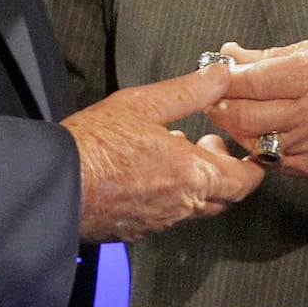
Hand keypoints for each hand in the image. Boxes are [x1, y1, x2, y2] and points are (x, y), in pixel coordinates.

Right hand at [63, 62, 264, 242]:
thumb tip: (220, 75)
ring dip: (197, 182)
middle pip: (225, 197)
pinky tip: (150, 170)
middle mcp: (182, 206)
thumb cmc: (96, 145)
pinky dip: (172, 195)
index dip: (252, 166)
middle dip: (225, 171)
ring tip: (175, 150)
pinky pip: (169, 216)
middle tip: (208, 143)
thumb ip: (189, 91)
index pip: (244, 181)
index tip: (248, 151)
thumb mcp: (144, 103)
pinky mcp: (138, 231)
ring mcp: (160, 222)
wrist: (55, 185)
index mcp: (193, 175)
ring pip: (196, 207)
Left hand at [207, 40, 307, 178]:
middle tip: (214, 97)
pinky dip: (258, 146)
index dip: (225, 79)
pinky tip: (258, 131)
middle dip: (221, 106)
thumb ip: (268, 57)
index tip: (214, 75)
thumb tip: (231, 54)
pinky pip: (272, 160)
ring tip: (235, 112)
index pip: (252, 81)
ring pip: (254, 141)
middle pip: (246, 116)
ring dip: (236, 127)